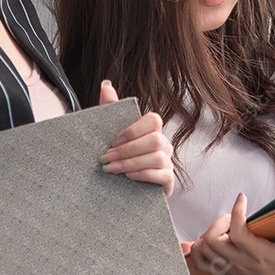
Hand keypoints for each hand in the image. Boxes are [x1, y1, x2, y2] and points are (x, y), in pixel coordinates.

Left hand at [99, 81, 174, 195]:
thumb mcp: (111, 133)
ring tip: (112, 169)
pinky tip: (128, 178)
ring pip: (158, 157)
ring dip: (132, 163)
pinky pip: (163, 175)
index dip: (134, 129)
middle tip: (106, 158)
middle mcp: (163, 146)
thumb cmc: (117, 158)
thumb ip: (111, 109)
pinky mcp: (168, 182)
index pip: (153, 120)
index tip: (113, 140)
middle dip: (128, 150)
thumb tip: (106, 85)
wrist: (120, 190)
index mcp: (151, 131)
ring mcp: (167, 164)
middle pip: (156, 139)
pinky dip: (144, 175)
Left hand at [189, 193, 274, 274]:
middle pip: (213, 241)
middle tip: (231, 217)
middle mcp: (243, 263)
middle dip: (218, 223)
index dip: (236, 213)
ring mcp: (234, 270)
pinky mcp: (230, 274)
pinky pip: (203, 265)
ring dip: (208, 235)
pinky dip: (199, 252)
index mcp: (260, 255)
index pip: (238, 233)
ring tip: (223, 228)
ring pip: (205, 252)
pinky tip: (207, 241)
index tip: (242, 198)